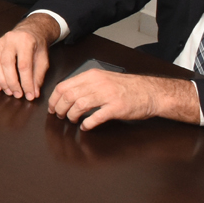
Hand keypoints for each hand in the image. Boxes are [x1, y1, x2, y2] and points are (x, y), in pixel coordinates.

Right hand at [0, 13, 61, 99]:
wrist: (29, 30)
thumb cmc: (37, 45)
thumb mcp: (43, 59)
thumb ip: (38, 76)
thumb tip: (33, 93)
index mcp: (25, 41)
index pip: (24, 65)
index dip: (26, 82)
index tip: (29, 95)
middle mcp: (10, 40)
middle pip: (6, 63)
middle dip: (11, 82)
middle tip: (17, 94)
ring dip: (0, 80)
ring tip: (8, 91)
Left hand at [48, 71, 201, 128]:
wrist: (151, 92)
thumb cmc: (127, 87)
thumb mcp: (104, 79)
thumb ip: (86, 84)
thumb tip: (66, 95)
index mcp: (92, 75)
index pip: (64, 85)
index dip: (54, 99)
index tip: (52, 107)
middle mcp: (98, 83)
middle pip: (68, 96)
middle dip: (60, 108)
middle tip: (59, 116)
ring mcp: (107, 95)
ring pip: (79, 106)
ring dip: (71, 116)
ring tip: (72, 121)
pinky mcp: (116, 108)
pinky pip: (95, 117)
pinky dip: (87, 124)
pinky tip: (86, 126)